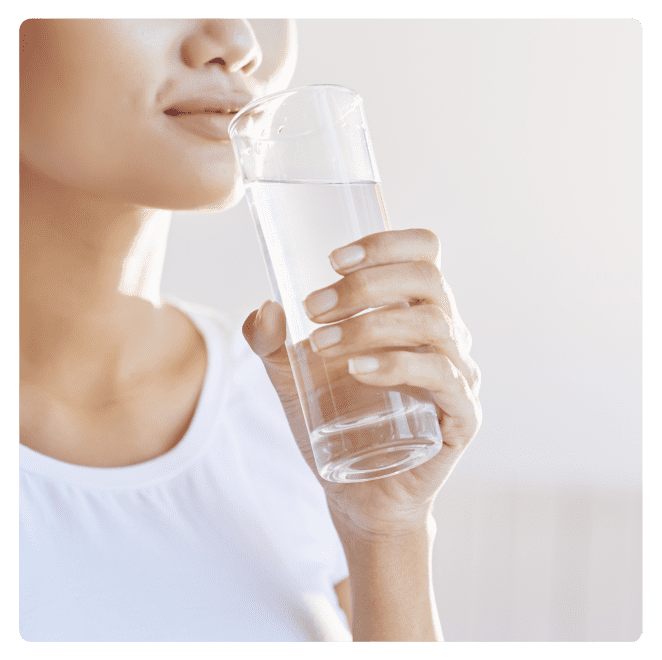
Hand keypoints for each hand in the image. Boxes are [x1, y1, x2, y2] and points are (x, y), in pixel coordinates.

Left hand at [242, 228, 480, 541]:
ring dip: (372, 324)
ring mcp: (459, 373)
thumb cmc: (336, 422)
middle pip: (426, 279)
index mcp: (412, 310)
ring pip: (432, 325)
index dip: (386, 243)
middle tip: (314, 307)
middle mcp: (445, 334)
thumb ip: (271, 344)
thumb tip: (265, 310)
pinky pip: (442, 377)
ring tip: (323, 343)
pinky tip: (358, 371)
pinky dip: (398, 366)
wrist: (360, 490)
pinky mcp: (462, 414)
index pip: (423, 252)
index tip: (332, 260)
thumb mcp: (291, 377)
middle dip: (365, 285)